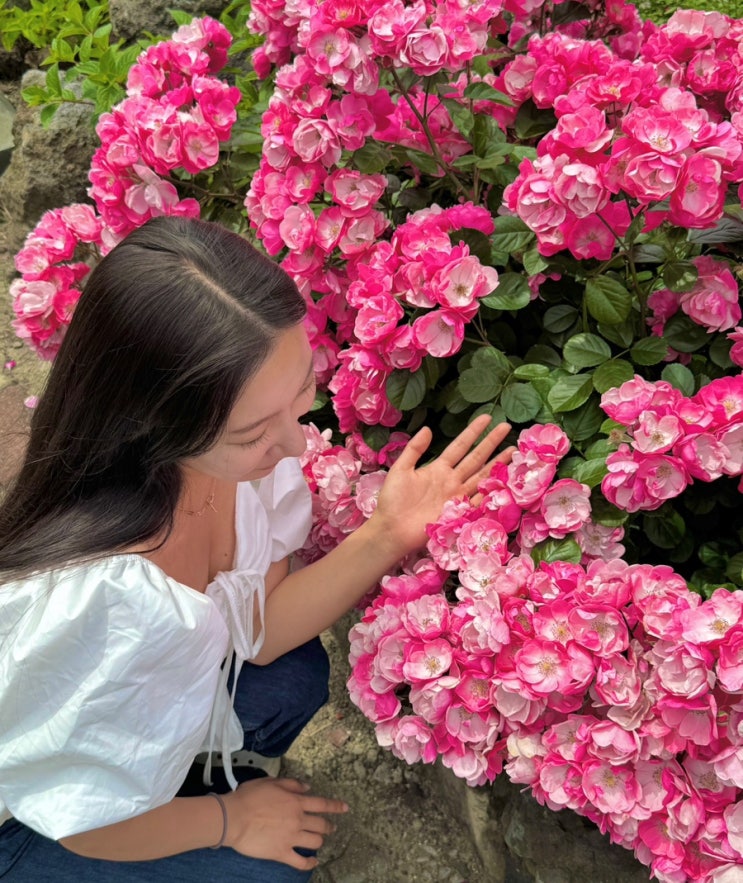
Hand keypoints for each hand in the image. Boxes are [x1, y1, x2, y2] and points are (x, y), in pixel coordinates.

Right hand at [222, 777, 347, 870]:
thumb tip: (308, 788)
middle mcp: (297, 819)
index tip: (345, 808)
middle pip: (321, 825)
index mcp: (296, 801)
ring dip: (319, 841)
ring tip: (318, 841)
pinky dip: (309, 863)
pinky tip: (313, 862)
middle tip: (330, 828)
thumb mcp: (272, 782)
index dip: (335, 807)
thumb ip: (292, 784)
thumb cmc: (250, 796)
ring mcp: (291, 838)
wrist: (234, 817)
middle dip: (328, 826)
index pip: (322, 804)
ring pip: (315, 842)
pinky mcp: (281, 853)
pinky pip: (300, 862)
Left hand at [371, 415, 513, 557]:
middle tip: (507, 427)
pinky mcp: (459, 512)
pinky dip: (491, 491)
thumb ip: (414, 449)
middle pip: (476, 458)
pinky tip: (505, 481)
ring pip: (482, 475)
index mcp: (438, 468)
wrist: (391, 529)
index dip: (473, 432)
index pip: (460, 446)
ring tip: (513, 451)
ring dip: (498, 463)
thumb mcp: (401, 469)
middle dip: (491, 443)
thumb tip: (428, 428)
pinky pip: (479, 500)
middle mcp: (451, 480)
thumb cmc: (392, 500)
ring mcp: (456, 496)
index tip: (487, 417)